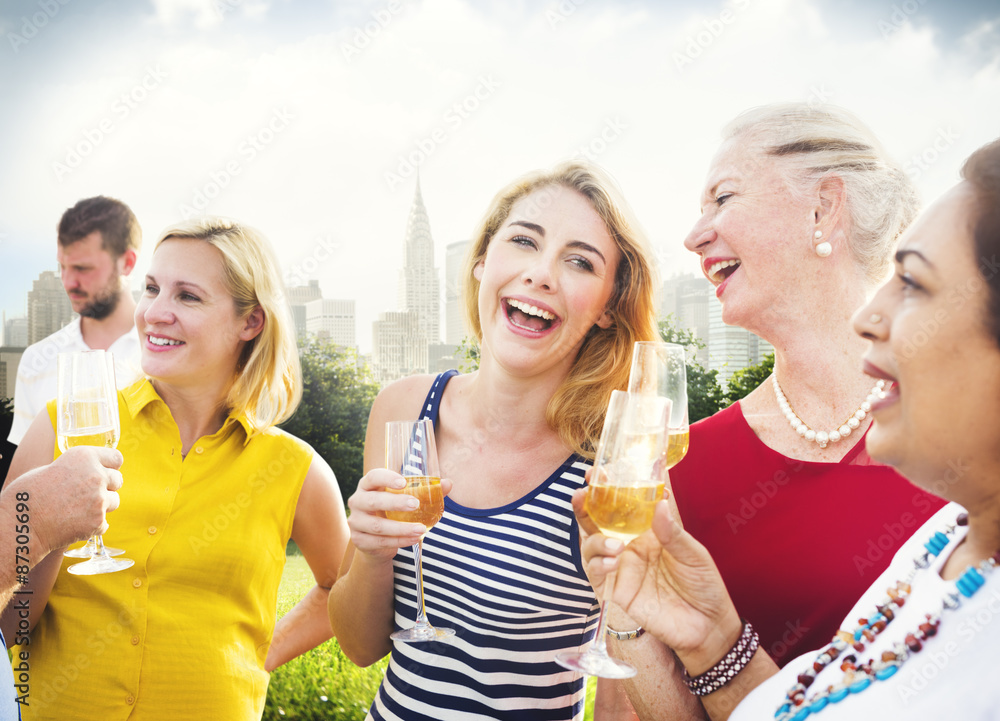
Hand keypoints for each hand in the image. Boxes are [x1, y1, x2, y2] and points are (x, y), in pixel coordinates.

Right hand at [4, 446, 123, 556]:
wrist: (19, 523)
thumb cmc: (28, 495)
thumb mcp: (52, 468)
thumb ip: (77, 468)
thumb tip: (92, 471)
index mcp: (84, 456)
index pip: (116, 458)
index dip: (110, 466)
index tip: (106, 471)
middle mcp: (96, 475)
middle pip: (118, 480)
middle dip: (106, 487)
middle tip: (87, 495)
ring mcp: (98, 499)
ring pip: (114, 501)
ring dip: (101, 506)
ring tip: (77, 510)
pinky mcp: (97, 521)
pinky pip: (104, 523)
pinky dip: (92, 526)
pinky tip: (73, 524)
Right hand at [345, 469, 451, 560]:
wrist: (375, 540)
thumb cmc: (391, 511)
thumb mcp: (405, 499)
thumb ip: (426, 490)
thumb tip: (448, 483)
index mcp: (368, 486)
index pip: (373, 477)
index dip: (387, 478)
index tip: (404, 482)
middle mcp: (357, 501)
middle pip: (373, 501)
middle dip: (395, 503)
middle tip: (415, 505)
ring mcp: (356, 522)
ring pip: (377, 526)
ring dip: (401, 528)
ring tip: (421, 529)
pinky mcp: (359, 540)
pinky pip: (380, 542)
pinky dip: (399, 541)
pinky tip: (414, 539)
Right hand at [573, 488, 739, 660]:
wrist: (707, 627)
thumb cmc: (704, 586)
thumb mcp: (694, 554)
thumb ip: (673, 532)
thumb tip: (660, 503)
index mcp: (648, 532)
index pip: (625, 505)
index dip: (611, 489)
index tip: (601, 470)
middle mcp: (630, 546)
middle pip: (598, 522)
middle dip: (585, 505)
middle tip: (583, 491)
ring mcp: (621, 568)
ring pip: (591, 546)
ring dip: (594, 539)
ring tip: (614, 544)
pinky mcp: (615, 591)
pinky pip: (595, 574)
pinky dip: (598, 564)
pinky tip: (613, 562)